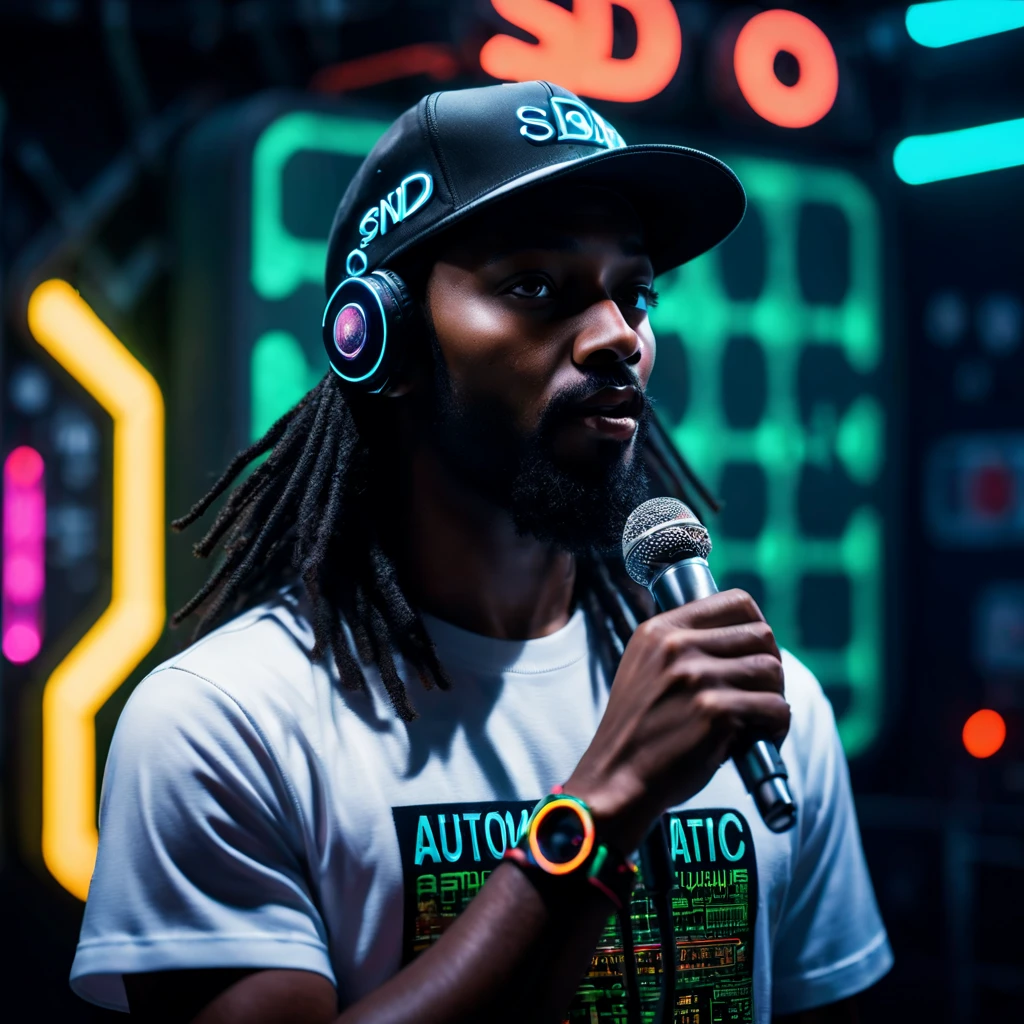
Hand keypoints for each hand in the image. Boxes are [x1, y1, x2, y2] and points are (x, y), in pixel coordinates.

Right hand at [565, 589, 788, 851]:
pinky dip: (776, 727)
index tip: (753, 652)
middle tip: (758, 693)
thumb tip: (741, 636)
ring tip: (757, 720)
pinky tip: (758, 739)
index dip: (756, 626)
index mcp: (659, 630)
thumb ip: (682, 646)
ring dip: (774, 697)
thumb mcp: (645, 669)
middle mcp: (677, 647)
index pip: (735, 601)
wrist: (616, 779)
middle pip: (761, 635)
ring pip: (772, 670)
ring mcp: (696, 678)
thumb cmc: (638, 731)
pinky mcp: (715, 713)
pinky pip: (775, 708)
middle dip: (769, 665)